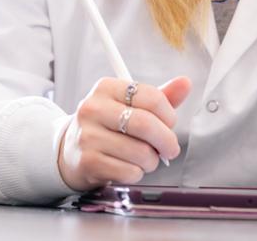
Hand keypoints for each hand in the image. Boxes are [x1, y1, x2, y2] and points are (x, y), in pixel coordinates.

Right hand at [57, 76, 192, 190]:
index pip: (151, 97)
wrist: (71, 150)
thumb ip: (159, 97)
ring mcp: (88, 135)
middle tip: (170, 148)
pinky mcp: (88, 161)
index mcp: (105, 88)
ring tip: (143, 158)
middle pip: (146, 124)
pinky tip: (127, 166)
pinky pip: (130, 172)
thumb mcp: (129, 105)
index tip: (170, 124)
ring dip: (151, 160)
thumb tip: (185, 83)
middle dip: (167, 141)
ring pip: (141, 152)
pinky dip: (137, 173)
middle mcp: (93, 108)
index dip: (168, 114)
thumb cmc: (107, 126)